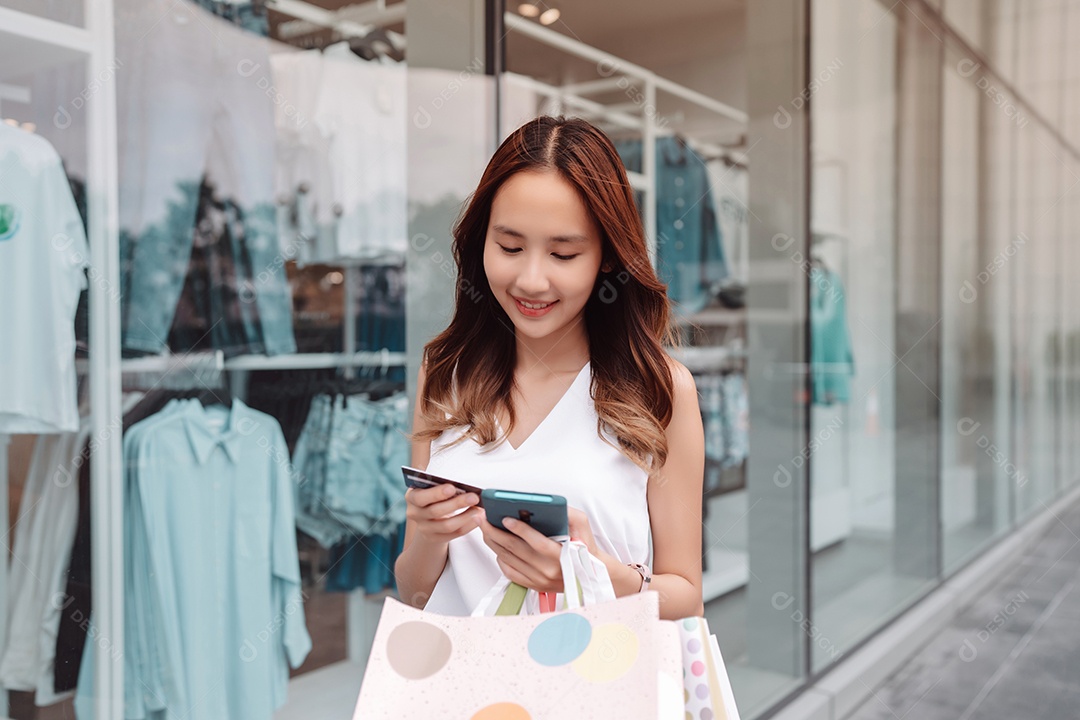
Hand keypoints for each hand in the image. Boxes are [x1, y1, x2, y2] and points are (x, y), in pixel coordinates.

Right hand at [404, 485, 482, 546]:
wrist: (428, 516)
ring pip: (446, 526)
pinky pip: (454, 534)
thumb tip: (449, 474)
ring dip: (465, 517)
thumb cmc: (433, 495)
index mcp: (412, 497)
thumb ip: (436, 480)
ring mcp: (424, 528)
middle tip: (474, 497)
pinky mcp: (435, 538)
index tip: (452, 488)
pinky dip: (468, 526)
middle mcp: (415, 514)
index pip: (420, 497)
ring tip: (479, 509)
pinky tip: (478, 519)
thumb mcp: (430, 486)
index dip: (436, 493)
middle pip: (436, 511)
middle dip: (457, 504)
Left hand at [478, 506, 599, 593]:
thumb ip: (568, 513)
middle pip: (515, 550)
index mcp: (561, 555)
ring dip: (492, 542)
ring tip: (484, 527)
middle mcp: (548, 570)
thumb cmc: (585, 547)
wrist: (590, 576)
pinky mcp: (533, 586)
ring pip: (508, 559)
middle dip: (494, 531)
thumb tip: (547, 505)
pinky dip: (499, 557)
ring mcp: (539, 580)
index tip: (505, 518)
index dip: (519, 529)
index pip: (536, 542)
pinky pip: (509, 571)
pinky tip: (496, 545)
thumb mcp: (583, 525)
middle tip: (482, 517)